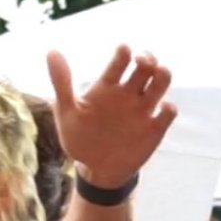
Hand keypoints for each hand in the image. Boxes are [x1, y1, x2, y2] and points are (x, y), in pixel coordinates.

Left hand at [47, 45, 177, 188]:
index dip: (124, 52)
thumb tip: (51, 51)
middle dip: (148, 58)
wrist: (95, 170)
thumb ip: (62, 82)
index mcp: (107, 86)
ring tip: (157, 73)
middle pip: (146, 66)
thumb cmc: (79, 139)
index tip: (124, 50)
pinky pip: (168, 112)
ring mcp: (142, 110)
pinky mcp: (154, 128)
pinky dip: (168, 108)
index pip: (121, 60)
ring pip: (161, 82)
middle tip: (141, 61)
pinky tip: (161, 108)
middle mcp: (127, 94)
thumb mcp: (67, 112)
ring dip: (163, 74)